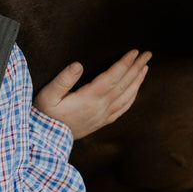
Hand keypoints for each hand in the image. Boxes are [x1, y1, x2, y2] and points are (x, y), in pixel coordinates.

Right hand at [33, 50, 150, 138]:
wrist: (47, 139)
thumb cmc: (46, 114)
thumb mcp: (47, 95)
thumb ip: (62, 80)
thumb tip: (78, 65)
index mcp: (89, 97)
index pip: (112, 77)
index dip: (124, 63)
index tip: (134, 52)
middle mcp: (100, 106)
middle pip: (124, 84)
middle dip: (136, 68)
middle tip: (147, 54)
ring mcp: (103, 115)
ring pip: (127, 96)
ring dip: (137, 81)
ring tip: (145, 67)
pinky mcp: (102, 122)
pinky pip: (123, 109)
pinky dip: (132, 97)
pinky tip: (136, 90)